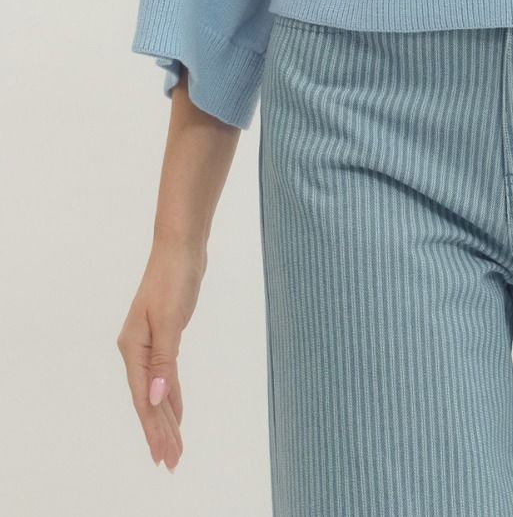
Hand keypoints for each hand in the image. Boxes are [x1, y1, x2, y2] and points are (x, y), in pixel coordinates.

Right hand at [117, 237, 205, 469]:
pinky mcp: (165, 338)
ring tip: (175, 448)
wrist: (181, 248)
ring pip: (158, 391)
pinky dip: (172, 396)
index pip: (143, 398)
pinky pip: (166, 376)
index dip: (153, 429)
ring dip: (166, 419)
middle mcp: (137, 350)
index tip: (162, 456)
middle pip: (148, 400)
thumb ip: (163, 360)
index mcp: (132, 348)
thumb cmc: (173, 278)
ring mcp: (150, 344)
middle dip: (160, 432)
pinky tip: (177, 413)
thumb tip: (155, 396)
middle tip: (172, 463)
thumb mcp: (169, 319)